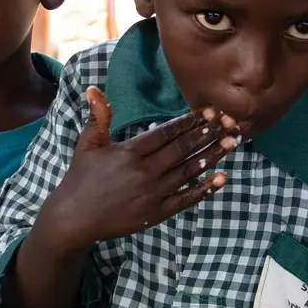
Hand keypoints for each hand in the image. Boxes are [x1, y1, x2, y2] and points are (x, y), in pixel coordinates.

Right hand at [34, 87, 238, 251]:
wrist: (74, 218)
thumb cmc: (81, 178)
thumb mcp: (87, 144)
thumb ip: (98, 117)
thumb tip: (93, 88)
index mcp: (130, 152)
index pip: (166, 133)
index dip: (190, 122)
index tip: (211, 112)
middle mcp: (145, 171)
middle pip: (183, 149)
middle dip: (209, 134)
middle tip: (231, 122)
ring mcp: (153, 193)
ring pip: (189, 171)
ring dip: (212, 156)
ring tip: (233, 142)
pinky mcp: (156, 213)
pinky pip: (186, 199)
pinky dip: (205, 189)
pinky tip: (222, 178)